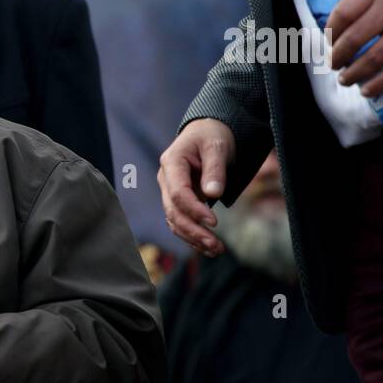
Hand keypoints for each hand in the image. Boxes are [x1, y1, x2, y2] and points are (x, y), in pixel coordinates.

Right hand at [157, 118, 236, 256]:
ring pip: (174, 221)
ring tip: (216, 250)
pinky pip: (180, 221)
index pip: (177, 193)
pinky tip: (208, 247)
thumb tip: (213, 194)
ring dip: (193, 238)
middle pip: (173, 212)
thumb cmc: (212, 136)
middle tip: (216, 245)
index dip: (194, 210)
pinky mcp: (178, 200)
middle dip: (194, 231)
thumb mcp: (217, 146)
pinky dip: (192, 236)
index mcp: (171, 163)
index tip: (215, 222)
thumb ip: (215, 169)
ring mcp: (170, 191)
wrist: (207, 132)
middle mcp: (166, 179)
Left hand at [328, 0, 382, 96]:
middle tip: (334, 65)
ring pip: (372, 59)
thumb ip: (359, 3)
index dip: (329, 33)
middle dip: (337, 57)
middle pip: (353, 40)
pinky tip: (366, 91)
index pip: (342, 14)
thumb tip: (333, 31)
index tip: (328, 43)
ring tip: (345, 79)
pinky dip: (378, 84)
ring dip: (353, 74)